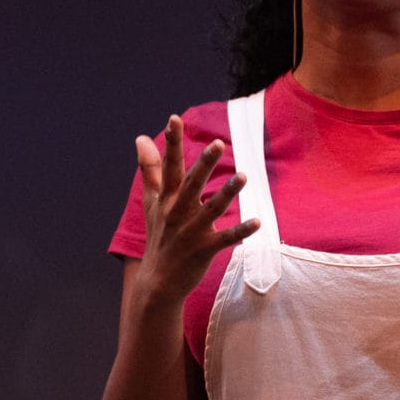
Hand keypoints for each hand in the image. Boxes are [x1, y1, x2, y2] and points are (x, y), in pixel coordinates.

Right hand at [133, 117, 259, 308]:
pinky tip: (257, 222)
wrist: (158, 281)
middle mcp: (177, 212)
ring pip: (212, 209)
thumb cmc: (159, 235)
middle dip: (203, 164)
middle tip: (217, 144)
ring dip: (228, 193)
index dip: (172, 142)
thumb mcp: (151, 201)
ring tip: (243, 176)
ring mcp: (191, 231)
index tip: (174, 119)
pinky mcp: (204, 249)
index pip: (169, 166)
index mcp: (166, 198)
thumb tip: (141, 138)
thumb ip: (150, 169)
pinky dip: (241, 231)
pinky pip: (226, 238)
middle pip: (191, 184)